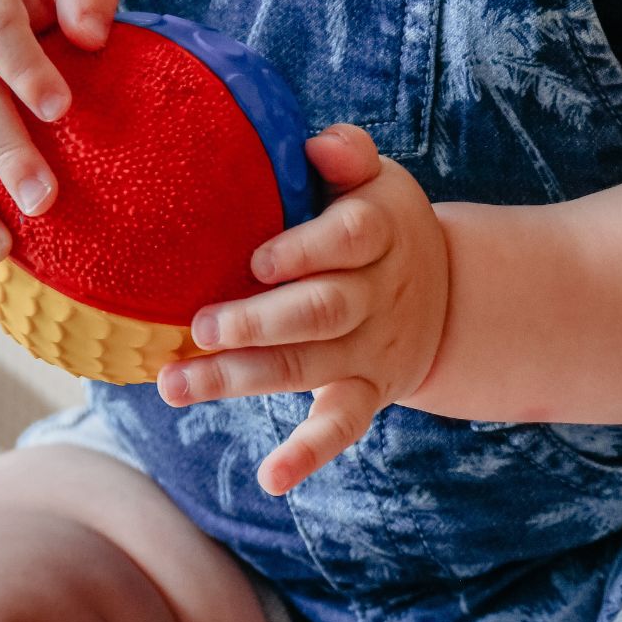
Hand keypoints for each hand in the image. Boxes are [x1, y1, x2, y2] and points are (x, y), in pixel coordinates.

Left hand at [156, 124, 449, 495]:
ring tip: (176, 386)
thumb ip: (349, 157)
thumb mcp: (378, 182)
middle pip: (320, 311)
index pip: (349, 238)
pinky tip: (271, 477)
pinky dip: (308, 454)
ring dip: (240, 380)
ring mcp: (371, 350)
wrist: (445, 294)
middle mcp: (376, 296)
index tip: (256, 262)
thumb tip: (317, 144)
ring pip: (305, 368)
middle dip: (259, 323)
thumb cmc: (383, 226)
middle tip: (200, 328)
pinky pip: (341, 426)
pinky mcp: (368, 392)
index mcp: (379, 233)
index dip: (306, 251)